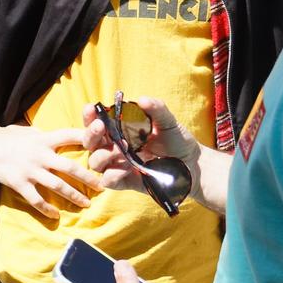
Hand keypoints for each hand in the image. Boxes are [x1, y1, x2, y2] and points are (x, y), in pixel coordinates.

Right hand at [0, 124, 101, 219]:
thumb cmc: (7, 136)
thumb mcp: (30, 132)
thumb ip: (46, 137)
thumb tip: (59, 139)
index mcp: (45, 140)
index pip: (71, 136)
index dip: (89, 139)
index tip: (105, 146)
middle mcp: (40, 155)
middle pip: (70, 167)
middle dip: (88, 178)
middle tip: (102, 187)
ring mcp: (30, 170)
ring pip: (57, 186)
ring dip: (74, 196)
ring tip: (85, 204)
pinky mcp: (19, 183)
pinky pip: (36, 199)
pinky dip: (47, 209)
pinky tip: (55, 215)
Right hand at [82, 96, 200, 197]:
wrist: (192, 165)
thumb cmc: (177, 140)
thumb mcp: (168, 122)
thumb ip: (156, 109)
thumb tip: (142, 100)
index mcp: (119, 130)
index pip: (96, 122)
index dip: (89, 116)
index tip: (92, 108)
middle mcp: (114, 147)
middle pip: (90, 142)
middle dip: (91, 133)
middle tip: (102, 127)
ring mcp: (118, 165)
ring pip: (95, 162)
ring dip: (103, 154)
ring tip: (121, 149)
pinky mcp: (124, 182)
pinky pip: (108, 180)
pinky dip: (112, 174)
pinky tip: (126, 167)